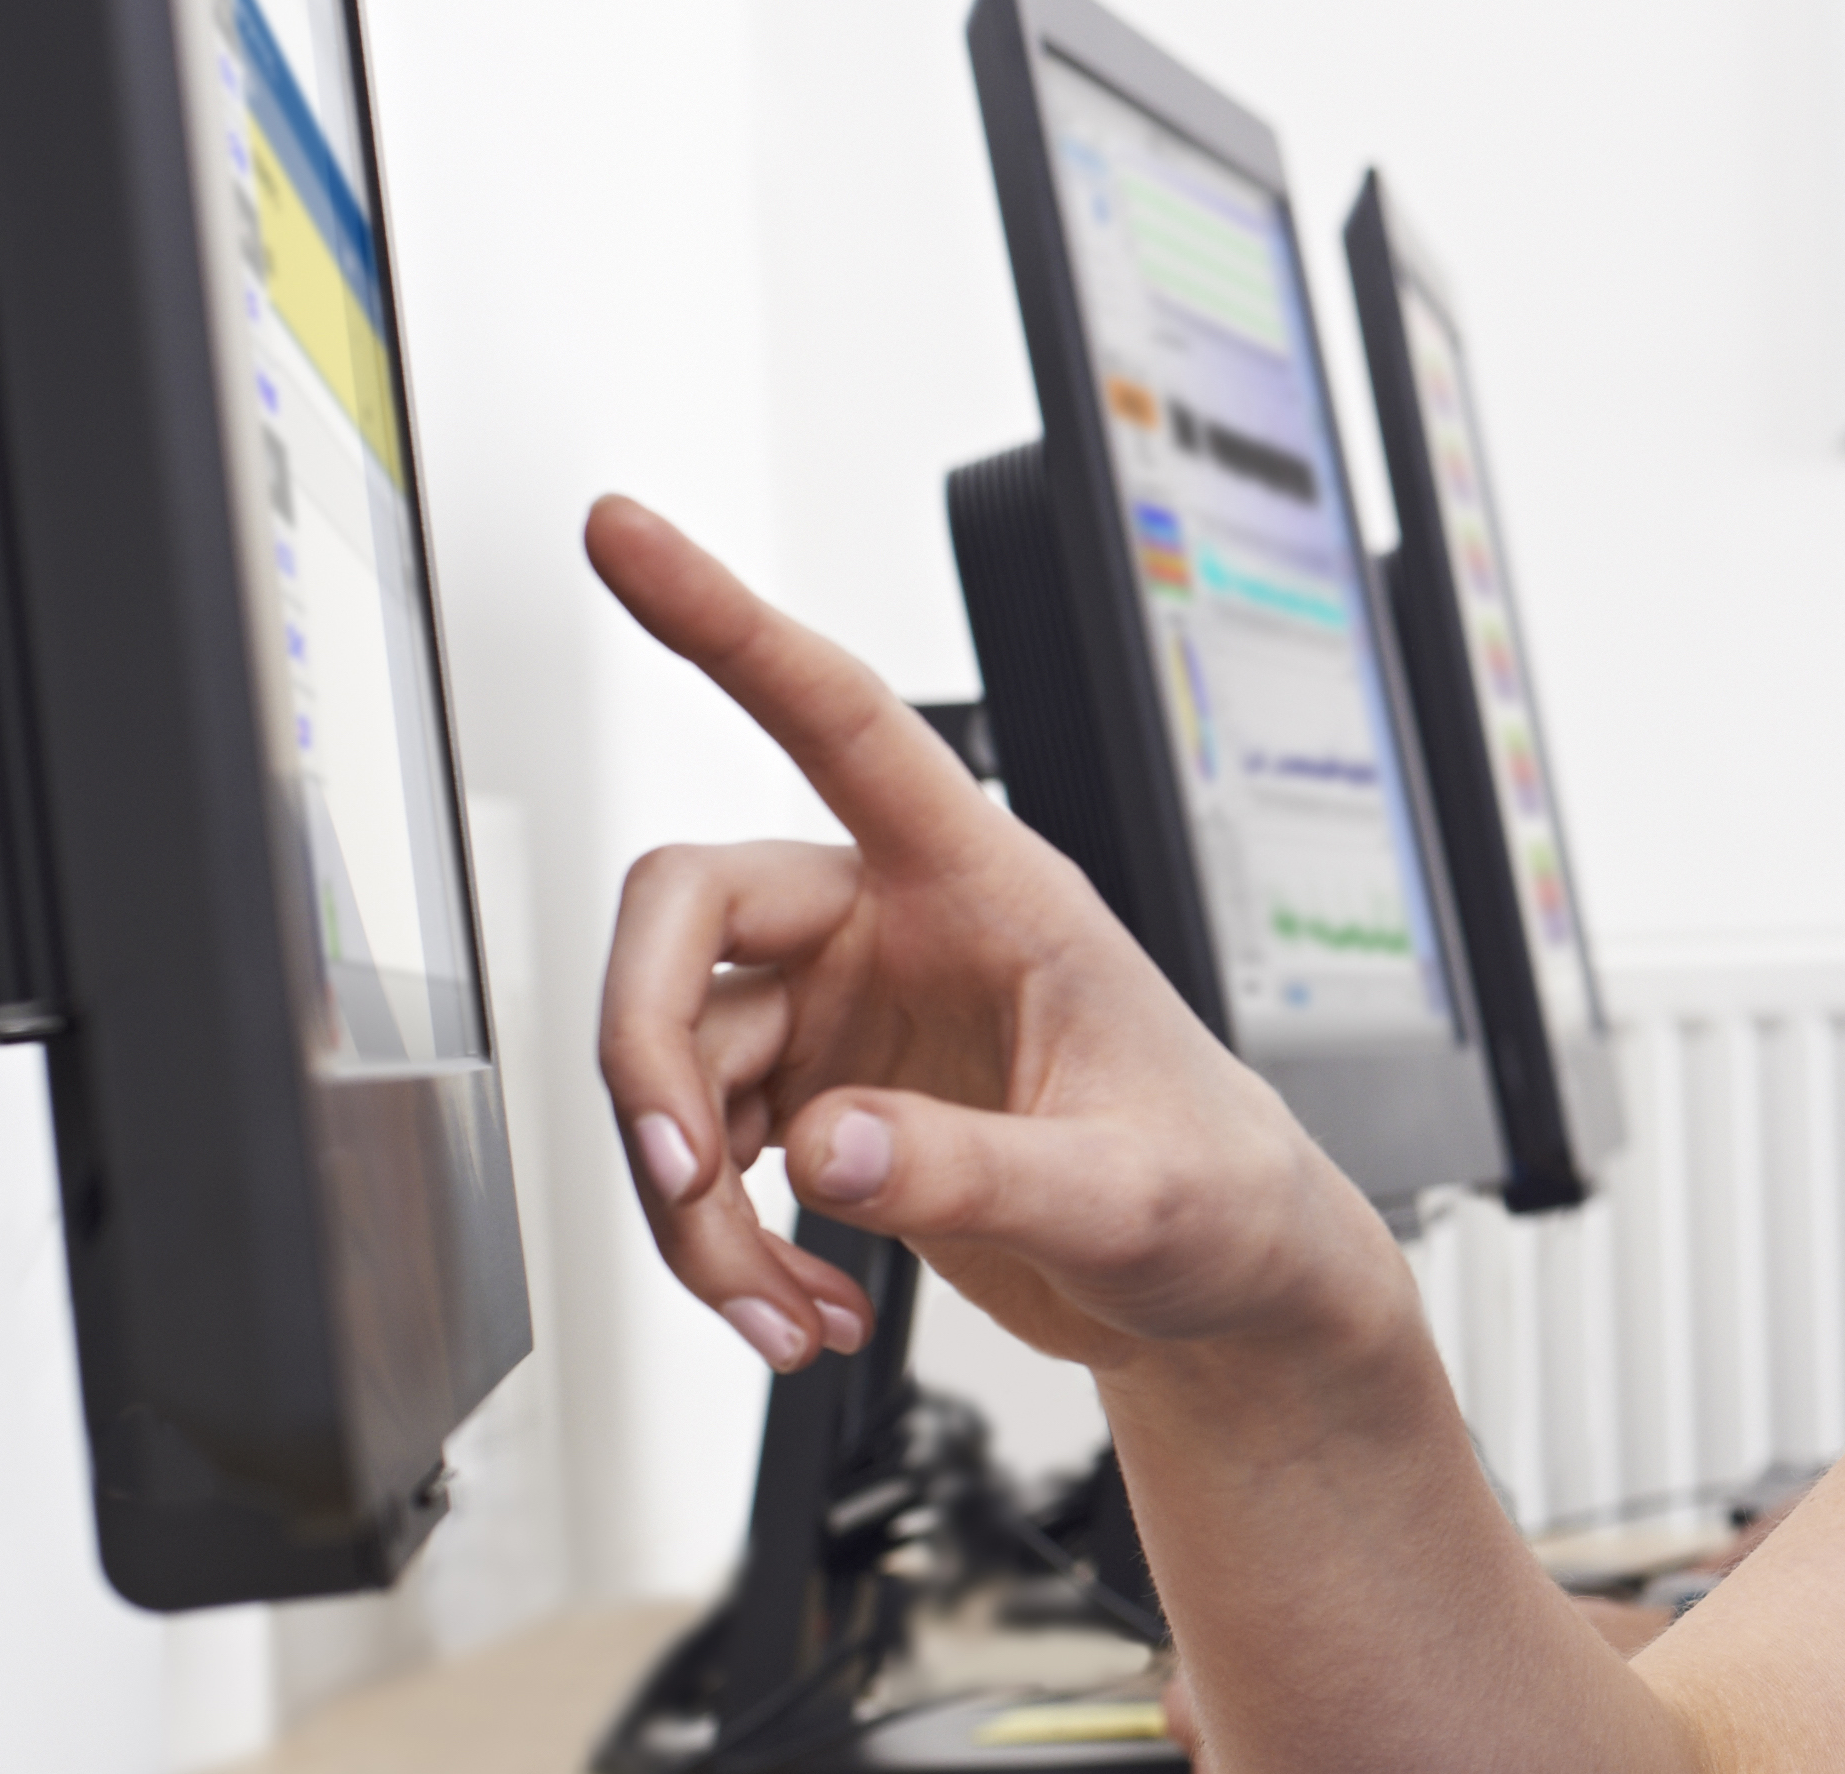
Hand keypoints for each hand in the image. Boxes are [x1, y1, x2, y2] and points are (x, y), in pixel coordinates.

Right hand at [585, 496, 1410, 1380]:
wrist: (1224, 1287)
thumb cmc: (1220, 1198)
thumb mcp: (1128, 1195)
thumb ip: (979, 1171)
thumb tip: (829, 1149)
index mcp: (987, 884)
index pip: (839, 715)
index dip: (723, 620)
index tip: (620, 532)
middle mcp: (894, 926)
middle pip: (682, 915)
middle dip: (646, 1053)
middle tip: (680, 1177)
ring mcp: (844, 1015)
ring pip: (673, 1065)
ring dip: (689, 1204)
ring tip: (779, 1312)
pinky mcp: (819, 1104)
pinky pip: (699, 1154)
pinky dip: (718, 1245)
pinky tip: (797, 1311)